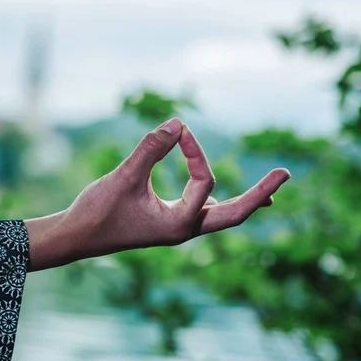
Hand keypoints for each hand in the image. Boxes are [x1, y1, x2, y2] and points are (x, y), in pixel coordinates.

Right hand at [25, 118, 290, 270]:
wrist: (76, 238)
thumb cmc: (97, 212)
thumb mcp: (124, 177)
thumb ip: (151, 148)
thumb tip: (179, 122)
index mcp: (178, 225)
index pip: (204, 181)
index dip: (195, 151)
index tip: (180, 130)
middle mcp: (184, 230)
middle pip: (235, 214)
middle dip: (260, 193)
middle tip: (285, 174)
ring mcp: (178, 230)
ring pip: (222, 217)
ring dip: (246, 201)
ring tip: (271, 191)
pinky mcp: (168, 224)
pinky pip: (205, 213)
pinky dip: (221, 203)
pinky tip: (226, 198)